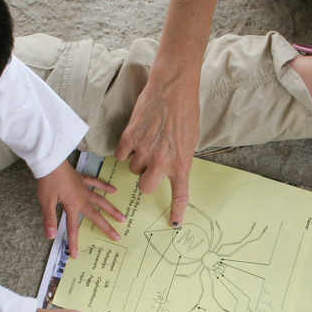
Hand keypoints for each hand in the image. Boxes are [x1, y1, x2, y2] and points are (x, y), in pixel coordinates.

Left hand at [36, 160, 123, 256]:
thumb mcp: (46, 202)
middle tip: (117, 236)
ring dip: (111, 209)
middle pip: (96, 215)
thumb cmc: (47, 181)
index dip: (74, 242)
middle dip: (106, 227)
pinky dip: (105, 186)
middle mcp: (81, 198)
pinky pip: (96, 183)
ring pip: (101, 201)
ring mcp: (83, 188)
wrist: (49, 161)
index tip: (76, 255)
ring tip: (122, 217)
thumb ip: (50, 219)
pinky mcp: (82, 179)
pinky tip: (113, 190)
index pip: (73, 228)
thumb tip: (50, 236)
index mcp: (72, 205)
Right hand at [114, 68, 199, 226]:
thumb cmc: (186, 112)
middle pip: (145, 187)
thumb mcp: (190, 141)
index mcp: (181, 163)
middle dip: (146, 179)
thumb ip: (179, 159)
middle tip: (151, 166)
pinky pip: (121, 155)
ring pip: (133, 169)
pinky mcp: (129, 138)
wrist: (173, 88)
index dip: (176, 211)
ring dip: (138, 160)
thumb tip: (171, 169)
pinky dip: (126, 149)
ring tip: (147, 141)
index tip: (174, 223)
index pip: (179, 195)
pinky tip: (135, 137)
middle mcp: (162, 161)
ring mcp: (144, 150)